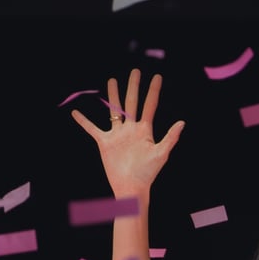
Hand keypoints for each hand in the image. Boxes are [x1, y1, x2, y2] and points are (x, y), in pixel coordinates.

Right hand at [71, 68, 184, 197]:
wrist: (131, 187)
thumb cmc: (148, 173)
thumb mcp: (161, 154)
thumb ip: (171, 137)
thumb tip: (183, 122)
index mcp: (145, 130)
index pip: (150, 105)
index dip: (153, 91)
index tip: (157, 77)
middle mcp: (131, 129)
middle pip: (132, 102)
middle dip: (133, 87)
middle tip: (135, 71)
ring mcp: (118, 135)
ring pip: (114, 110)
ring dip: (113, 96)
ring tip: (112, 80)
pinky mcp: (105, 142)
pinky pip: (92, 129)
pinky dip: (83, 121)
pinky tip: (75, 113)